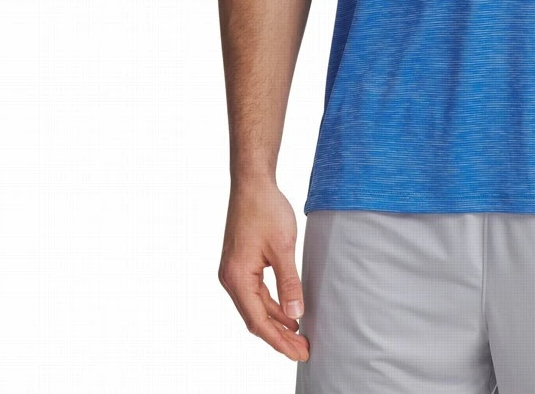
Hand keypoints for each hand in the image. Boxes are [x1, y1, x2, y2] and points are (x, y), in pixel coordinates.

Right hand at [218, 176, 309, 361]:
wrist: (252, 183)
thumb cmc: (265, 210)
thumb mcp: (283, 247)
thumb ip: (289, 283)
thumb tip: (296, 315)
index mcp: (237, 278)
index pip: (258, 321)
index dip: (279, 340)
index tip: (298, 352)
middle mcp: (231, 279)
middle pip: (256, 318)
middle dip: (279, 336)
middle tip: (303, 350)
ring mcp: (235, 272)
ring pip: (256, 306)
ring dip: (277, 321)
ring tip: (299, 335)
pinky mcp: (242, 264)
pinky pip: (256, 293)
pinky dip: (272, 305)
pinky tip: (288, 312)